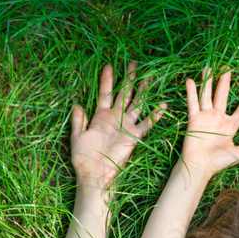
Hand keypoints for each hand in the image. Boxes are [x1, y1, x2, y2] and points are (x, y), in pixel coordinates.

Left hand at [71, 62, 164, 187]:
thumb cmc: (84, 157)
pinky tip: (162, 105)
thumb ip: (78, 120)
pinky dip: (154, 115)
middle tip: (134, 63)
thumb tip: (76, 104)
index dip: (107, 80)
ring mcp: (126, 126)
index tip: (109, 65)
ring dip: (143, 91)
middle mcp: (115, 118)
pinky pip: (146, 124)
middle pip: (124, 94)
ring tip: (149, 77)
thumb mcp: (77, 137)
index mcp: (100, 116)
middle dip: (129, 79)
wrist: (95, 174)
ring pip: (137, 104)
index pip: (105, 93)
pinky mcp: (134, 136)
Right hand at [182, 69, 238, 174]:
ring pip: (207, 95)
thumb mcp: (238, 154)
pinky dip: (192, 92)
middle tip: (229, 68)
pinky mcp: (194, 119)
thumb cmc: (218, 162)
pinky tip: (191, 81)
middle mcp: (218, 118)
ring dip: (208, 81)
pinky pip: (193, 103)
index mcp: (230, 126)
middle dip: (225, 82)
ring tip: (209, 67)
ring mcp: (206, 117)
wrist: (199, 166)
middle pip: (223, 96)